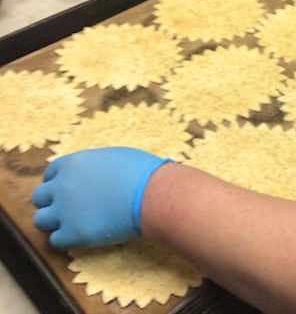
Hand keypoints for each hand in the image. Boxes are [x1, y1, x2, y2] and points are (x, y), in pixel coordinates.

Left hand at [32, 147, 171, 248]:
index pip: (50, 173)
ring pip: (41, 220)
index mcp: (73, 164)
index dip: (58, 182)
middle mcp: (62, 186)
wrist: (153, 194)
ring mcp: (65, 211)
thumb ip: (96, 166)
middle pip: (40, 197)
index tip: (68, 189)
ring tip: (73, 224)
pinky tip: (83, 236)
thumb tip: (97, 174)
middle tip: (70, 208)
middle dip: (53, 202)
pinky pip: (56, 241)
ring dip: (55, 222)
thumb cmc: (143, 173)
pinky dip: (66, 239)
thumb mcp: (115, 157)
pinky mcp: (74, 233)